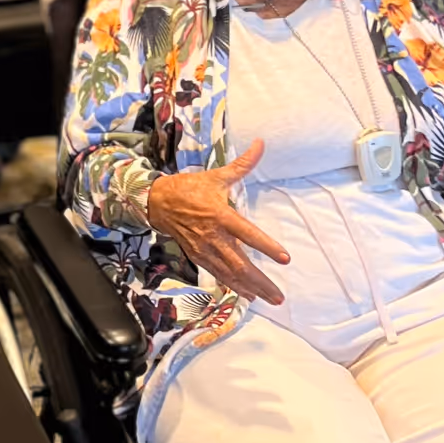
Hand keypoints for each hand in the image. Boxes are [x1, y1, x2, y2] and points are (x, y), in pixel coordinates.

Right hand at [144, 141, 289, 303]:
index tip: (285, 258)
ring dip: (251, 288)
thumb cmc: (190, 188)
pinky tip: (248, 294)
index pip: (248, 234)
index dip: (267, 247)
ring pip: (230, 274)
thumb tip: (261, 144)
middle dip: (261, 282)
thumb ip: (242, 164)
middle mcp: (213, 237)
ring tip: (270, 298)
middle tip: (279, 296)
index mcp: (220, 215)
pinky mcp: (198, 256)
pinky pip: (218, 275)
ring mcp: (205, 250)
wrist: (158, 203)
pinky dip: (234, 286)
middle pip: (241, 264)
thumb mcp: (216, 176)